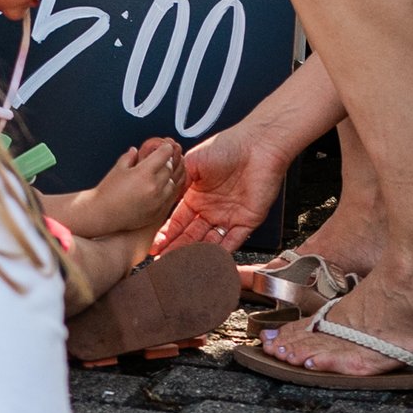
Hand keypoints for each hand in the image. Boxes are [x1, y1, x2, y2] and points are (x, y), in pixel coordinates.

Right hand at [73, 138, 183, 240]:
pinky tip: (157, 189)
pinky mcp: (158, 212)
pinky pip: (169, 198)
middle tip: (159, 161)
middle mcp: (154, 187)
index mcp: (144, 173)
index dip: (166, 148)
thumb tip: (135, 151)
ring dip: (167, 178)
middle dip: (165, 162)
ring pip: (172, 183)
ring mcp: (158, 201)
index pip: (163, 155)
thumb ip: (129, 157)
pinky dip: (166, 192)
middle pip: (169, 168)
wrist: (103, 214)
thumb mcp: (118, 169)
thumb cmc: (108, 192)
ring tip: (156, 177)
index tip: (166, 147)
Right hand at [154, 117, 283, 251]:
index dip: (167, 234)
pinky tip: (209, 261)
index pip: (178, 220)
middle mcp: (210, 209)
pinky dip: (222, 253)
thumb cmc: (226, 147)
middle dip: (177, 249)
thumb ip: (177, 182)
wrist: (257, 146)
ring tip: (182, 266)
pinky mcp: (247, 222)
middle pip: (191, 235)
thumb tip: (161, 198)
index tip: (155, 246)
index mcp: (196, 195)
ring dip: (196, 254)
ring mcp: (228, 217)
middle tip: (164, 263)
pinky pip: (233, 242)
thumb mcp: (192, 162)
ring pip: (209, 241)